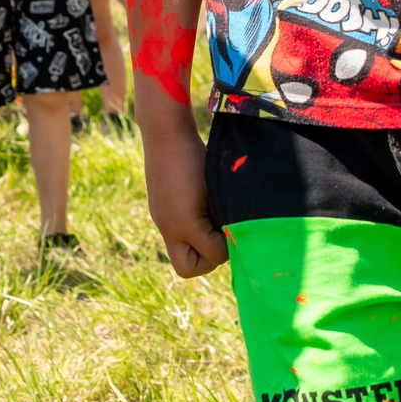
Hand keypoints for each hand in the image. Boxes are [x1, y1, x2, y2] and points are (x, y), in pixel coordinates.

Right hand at [141, 113, 226, 277]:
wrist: (165, 133)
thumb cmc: (197, 156)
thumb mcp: (218, 187)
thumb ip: (227, 215)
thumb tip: (241, 235)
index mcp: (184, 223)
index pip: (212, 256)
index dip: (226, 247)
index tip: (231, 226)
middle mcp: (168, 226)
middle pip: (187, 268)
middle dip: (207, 258)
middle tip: (219, 235)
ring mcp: (161, 219)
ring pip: (180, 251)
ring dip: (198, 242)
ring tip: (210, 216)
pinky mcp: (158, 210)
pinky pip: (175, 233)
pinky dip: (190, 229)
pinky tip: (199, 205)